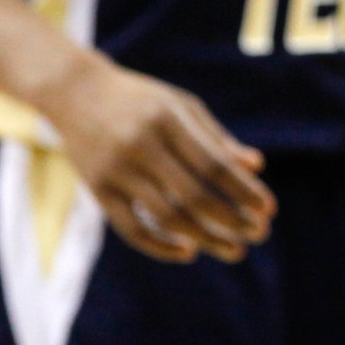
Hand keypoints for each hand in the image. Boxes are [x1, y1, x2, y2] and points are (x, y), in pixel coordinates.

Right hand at [40, 53, 276, 263]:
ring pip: (165, 216)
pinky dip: (160, 245)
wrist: (76, 93)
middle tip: (259, 234)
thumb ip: (217, 138)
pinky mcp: (97, 190)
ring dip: (204, 238)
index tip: (269, 209)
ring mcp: (116, 170)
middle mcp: (141, 145)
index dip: (243, 190)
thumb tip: (256, 167)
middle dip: (231, 219)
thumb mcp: (182, 107)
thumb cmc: (142, 100)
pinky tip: (188, 252)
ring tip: (234, 249)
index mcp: (168, 120)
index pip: (214, 164)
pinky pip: (130, 229)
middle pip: (193, 194)